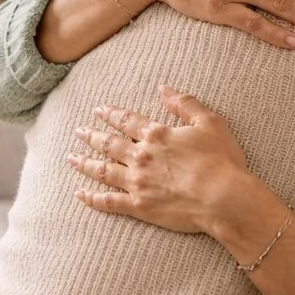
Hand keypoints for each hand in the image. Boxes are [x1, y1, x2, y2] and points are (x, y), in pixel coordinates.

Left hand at [67, 86, 258, 236]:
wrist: (223, 199)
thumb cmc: (221, 161)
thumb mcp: (209, 123)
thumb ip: (184, 103)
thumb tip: (164, 88)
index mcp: (157, 135)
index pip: (127, 121)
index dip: (111, 114)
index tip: (98, 110)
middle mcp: (141, 156)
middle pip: (109, 144)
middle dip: (92, 136)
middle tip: (78, 132)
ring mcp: (137, 182)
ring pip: (103, 170)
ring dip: (85, 163)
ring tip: (71, 158)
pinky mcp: (139, 206)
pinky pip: (109, 201)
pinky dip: (92, 198)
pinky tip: (80, 194)